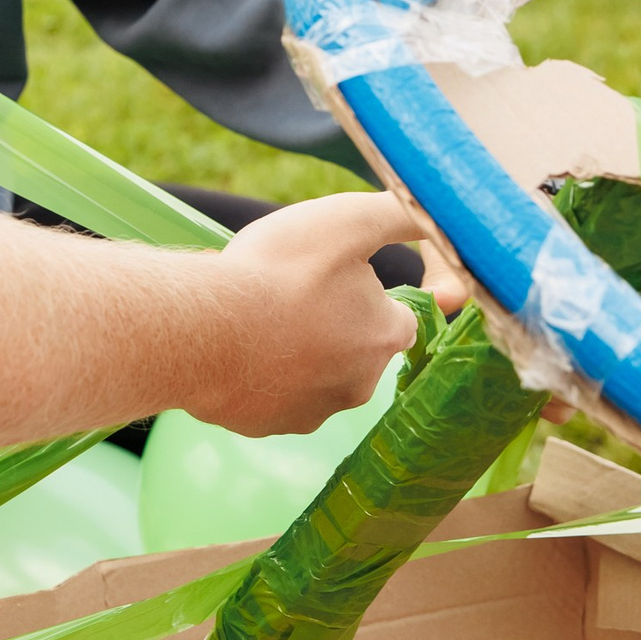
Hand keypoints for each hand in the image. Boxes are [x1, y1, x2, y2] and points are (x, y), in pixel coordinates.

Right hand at [186, 192, 422, 436]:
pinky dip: (263, 372)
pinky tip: (238, 345)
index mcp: (386, 336)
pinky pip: (273, 395)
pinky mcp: (268, 425)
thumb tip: (438, 214)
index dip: (367, 286)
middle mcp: (360, 384)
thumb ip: (401, 216)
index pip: (399, 312)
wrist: (202, 329)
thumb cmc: (277, 272)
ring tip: (258, 315)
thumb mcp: (347, 220)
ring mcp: (312, 411)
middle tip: (289, 287)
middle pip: (355, 343)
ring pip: (314, 371)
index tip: (334, 271)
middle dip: (332, 318)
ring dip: (296, 346)